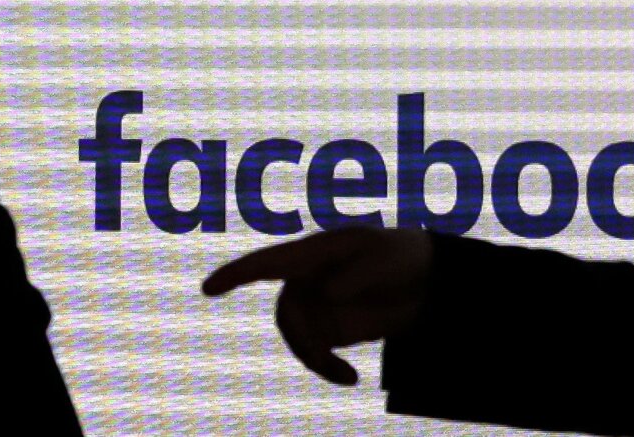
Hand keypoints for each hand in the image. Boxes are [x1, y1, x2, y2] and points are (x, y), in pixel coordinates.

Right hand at [201, 227, 433, 385]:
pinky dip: (327, 369)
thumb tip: (328, 294)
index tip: (209, 288)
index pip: (268, 263)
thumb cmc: (399, 256)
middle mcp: (306, 280)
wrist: (424, 282)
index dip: (236, 275)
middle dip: (302, 339)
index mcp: (313, 254)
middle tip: (328, 360)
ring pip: (297, 338)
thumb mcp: (383, 257)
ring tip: (344, 374)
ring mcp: (315, 306)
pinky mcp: (329, 329)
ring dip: (315, 358)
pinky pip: (315, 353)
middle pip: (286, 313)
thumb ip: (356, 273)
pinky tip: (351, 379)